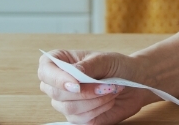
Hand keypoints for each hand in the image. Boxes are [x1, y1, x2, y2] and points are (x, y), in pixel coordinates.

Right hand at [37, 50, 153, 124]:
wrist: (133, 83)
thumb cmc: (116, 66)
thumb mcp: (104, 59)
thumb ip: (87, 66)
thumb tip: (73, 75)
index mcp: (59, 63)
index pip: (45, 71)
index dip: (57, 79)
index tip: (77, 84)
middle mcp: (58, 84)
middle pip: (56, 93)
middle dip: (84, 91)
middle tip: (107, 85)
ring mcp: (66, 102)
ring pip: (68, 108)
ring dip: (94, 100)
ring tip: (111, 90)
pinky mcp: (77, 117)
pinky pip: (81, 119)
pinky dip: (99, 109)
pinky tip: (109, 100)